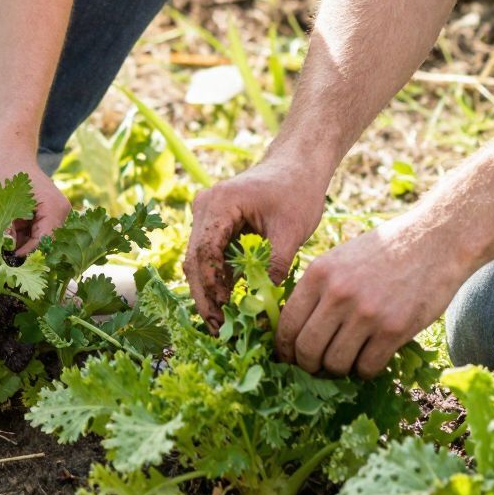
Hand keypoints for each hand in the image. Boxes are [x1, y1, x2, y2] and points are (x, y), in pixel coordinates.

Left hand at [0, 143, 69, 257]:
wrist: (7, 150)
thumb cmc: (0, 168)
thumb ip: (3, 229)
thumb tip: (2, 257)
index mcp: (54, 208)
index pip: (43, 244)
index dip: (23, 258)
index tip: (0, 263)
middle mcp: (61, 213)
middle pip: (43, 247)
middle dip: (21, 254)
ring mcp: (54, 215)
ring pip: (37, 243)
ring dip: (18, 247)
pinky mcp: (45, 217)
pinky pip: (33, 236)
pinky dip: (18, 239)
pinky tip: (2, 236)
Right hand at [185, 148, 329, 329]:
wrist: (298, 165)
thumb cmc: (297, 191)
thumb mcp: (291, 230)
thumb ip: (275, 264)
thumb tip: (263, 304)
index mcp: (220, 203)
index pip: (205, 252)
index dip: (212, 286)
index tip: (226, 313)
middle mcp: (205, 206)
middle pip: (195, 259)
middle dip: (205, 296)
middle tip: (218, 329)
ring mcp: (206, 214)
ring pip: (198, 260)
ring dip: (209, 291)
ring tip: (222, 323)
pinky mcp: (214, 222)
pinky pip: (209, 255)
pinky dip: (217, 278)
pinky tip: (228, 303)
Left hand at [273, 216, 465, 379]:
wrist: (434, 241)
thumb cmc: (385, 251)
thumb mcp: (341, 258)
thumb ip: (318, 289)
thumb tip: (294, 330)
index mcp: (319, 273)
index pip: (287, 325)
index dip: (285, 349)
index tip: (290, 358)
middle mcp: (338, 293)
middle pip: (307, 350)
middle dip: (308, 366)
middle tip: (318, 367)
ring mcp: (366, 313)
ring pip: (335, 363)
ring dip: (339, 370)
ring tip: (347, 360)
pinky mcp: (393, 329)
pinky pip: (367, 367)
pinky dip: (365, 370)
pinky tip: (371, 357)